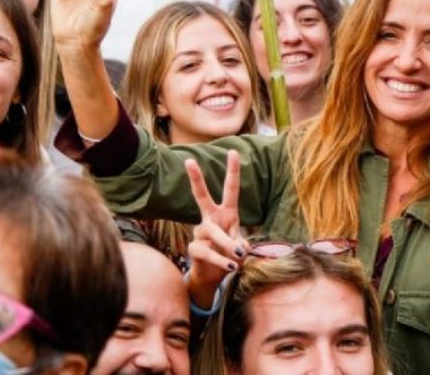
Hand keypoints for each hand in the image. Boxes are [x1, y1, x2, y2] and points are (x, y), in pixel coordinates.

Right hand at [186, 151, 250, 308]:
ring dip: (228, 244)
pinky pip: (210, 252)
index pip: (230, 189)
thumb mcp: (239, 245)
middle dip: (196, 179)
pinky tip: (233, 267)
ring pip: (215, 233)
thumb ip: (241, 242)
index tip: (233, 152)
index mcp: (226, 213)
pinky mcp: (194, 248)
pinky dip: (223, 261)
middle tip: (188, 160)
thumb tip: (241, 247)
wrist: (212, 277)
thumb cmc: (228, 254)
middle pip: (201, 196)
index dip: (232, 171)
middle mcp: (210, 219)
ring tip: (239, 256)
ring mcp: (200, 232)